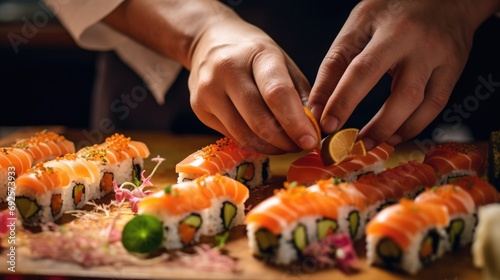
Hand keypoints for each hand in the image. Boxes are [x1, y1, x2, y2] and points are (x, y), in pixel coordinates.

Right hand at [102, 0, 318, 153]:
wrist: (207, 40)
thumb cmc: (251, 53)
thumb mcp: (281, 60)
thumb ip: (299, 93)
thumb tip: (312, 128)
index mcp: (256, 53)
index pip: (276, 93)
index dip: (295, 122)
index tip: (310, 141)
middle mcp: (227, 70)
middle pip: (258, 120)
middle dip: (284, 141)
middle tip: (300, 147)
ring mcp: (208, 90)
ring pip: (244, 134)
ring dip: (269, 147)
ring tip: (285, 146)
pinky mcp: (198, 108)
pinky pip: (231, 135)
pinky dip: (252, 143)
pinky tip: (264, 139)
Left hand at [308, 0, 498, 149]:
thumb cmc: (393, 10)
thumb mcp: (358, 25)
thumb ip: (337, 62)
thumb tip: (318, 106)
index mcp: (389, 29)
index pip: (361, 69)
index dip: (341, 100)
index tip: (325, 124)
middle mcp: (418, 44)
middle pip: (400, 92)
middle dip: (373, 124)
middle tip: (348, 143)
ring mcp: (440, 58)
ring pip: (420, 103)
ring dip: (392, 129)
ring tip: (368, 143)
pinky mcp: (452, 70)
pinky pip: (435, 106)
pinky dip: (413, 126)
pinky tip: (395, 135)